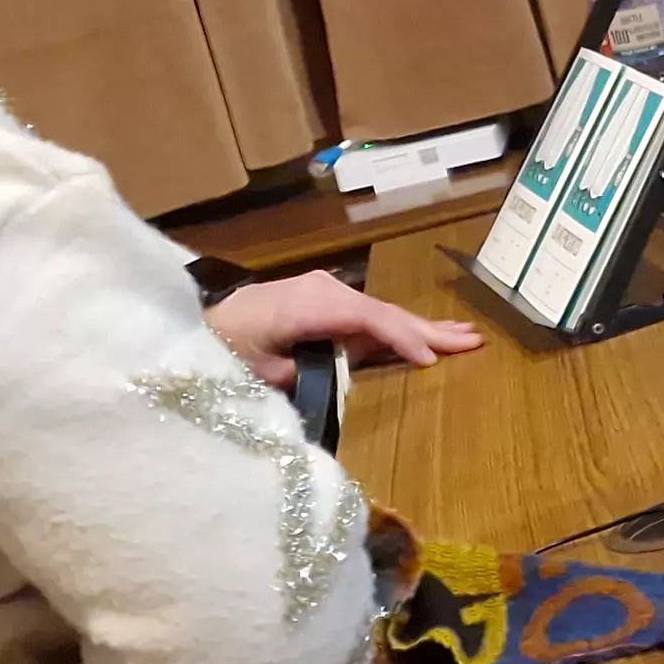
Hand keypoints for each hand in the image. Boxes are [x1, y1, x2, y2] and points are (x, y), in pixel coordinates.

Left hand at [206, 272, 483, 387]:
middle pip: (382, 311)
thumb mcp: (265, 373)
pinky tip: (425, 332)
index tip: (432, 359)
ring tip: (462, 336)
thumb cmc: (222, 355)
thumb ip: (314, 370)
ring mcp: (322, 292)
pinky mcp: (321, 301)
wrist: (189, 331)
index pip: (367, 318)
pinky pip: (366, 315)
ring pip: (380, 312)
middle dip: (428, 328)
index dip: (401, 338)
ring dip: (419, 326)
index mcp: (306, 305)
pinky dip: (396, 326)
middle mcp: (320, 290)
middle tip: (473, 340)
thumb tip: (355, 373)